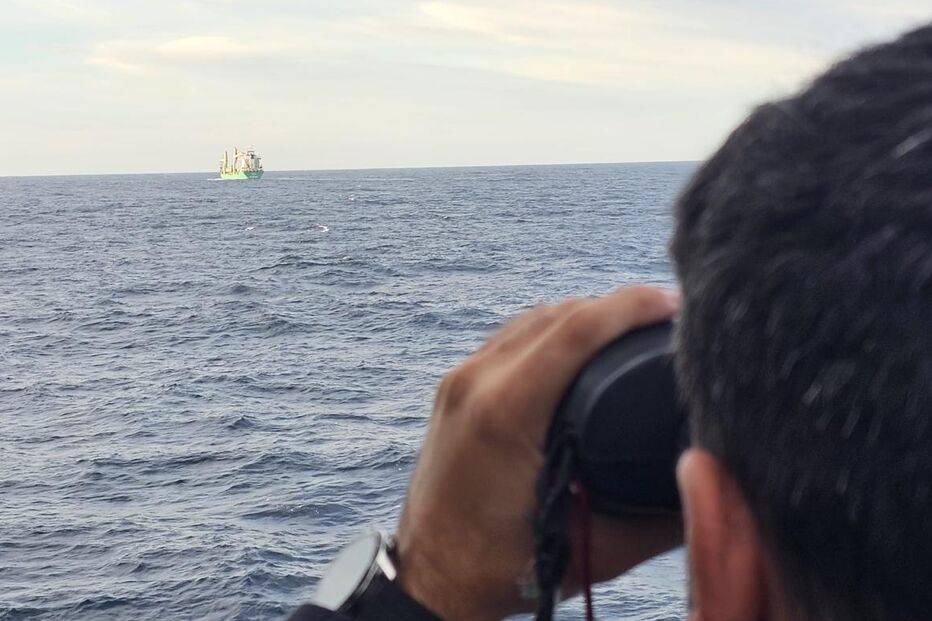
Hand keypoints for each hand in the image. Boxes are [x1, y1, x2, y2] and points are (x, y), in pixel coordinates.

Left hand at [395, 286, 683, 619]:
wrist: (435, 577)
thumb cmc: (506, 567)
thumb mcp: (596, 549)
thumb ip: (662, 518)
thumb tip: (717, 482)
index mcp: (504, 412)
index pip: (576, 330)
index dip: (631, 307)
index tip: (674, 303)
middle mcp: (475, 383)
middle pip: (557, 314)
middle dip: (615, 306)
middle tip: (664, 315)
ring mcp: (459, 381)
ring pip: (532, 320)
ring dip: (583, 315)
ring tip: (631, 324)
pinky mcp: (455, 387)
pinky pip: (509, 338)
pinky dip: (550, 331)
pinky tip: (580, 344)